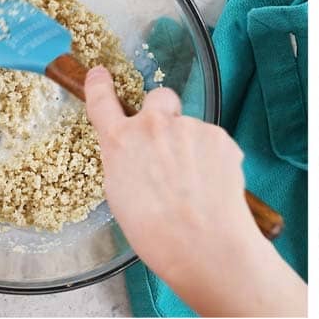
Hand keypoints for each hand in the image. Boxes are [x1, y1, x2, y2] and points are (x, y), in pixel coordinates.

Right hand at [84, 67, 304, 316]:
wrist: (203, 244)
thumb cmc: (157, 233)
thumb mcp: (122, 198)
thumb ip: (126, 164)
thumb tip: (137, 158)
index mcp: (120, 143)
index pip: (101, 101)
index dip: (100, 85)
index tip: (101, 74)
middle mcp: (152, 126)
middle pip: (158, 99)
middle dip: (163, 113)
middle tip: (170, 141)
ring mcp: (188, 127)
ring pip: (191, 127)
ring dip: (192, 147)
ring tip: (197, 185)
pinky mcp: (218, 136)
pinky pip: (214, 142)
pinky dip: (215, 160)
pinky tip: (214, 186)